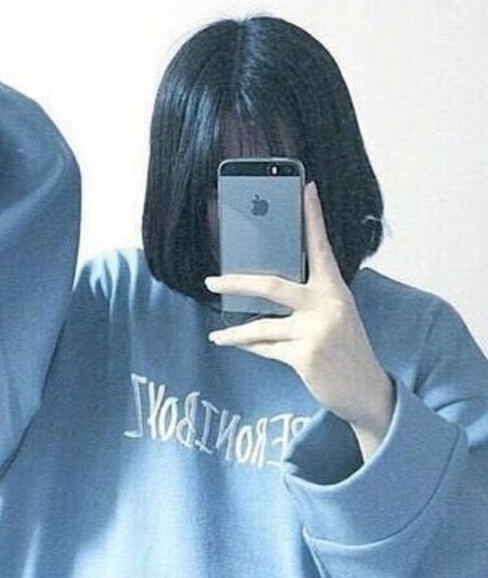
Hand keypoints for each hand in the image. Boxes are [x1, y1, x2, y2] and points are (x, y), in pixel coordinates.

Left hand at [204, 181, 394, 444]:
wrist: (367, 391)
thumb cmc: (346, 348)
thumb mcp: (334, 315)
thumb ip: (307, 299)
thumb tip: (263, 289)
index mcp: (335, 288)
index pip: (320, 246)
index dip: (313, 216)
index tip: (306, 187)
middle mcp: (327, 304)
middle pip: (271, 286)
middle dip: (236, 283)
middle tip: (210, 282)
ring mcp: (316, 330)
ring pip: (262, 326)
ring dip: (235, 333)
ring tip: (217, 335)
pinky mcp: (305, 355)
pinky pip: (267, 349)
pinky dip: (252, 349)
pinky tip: (240, 348)